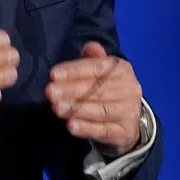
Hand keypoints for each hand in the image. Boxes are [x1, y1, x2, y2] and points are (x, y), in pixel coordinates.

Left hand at [46, 41, 143, 156]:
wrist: (128, 122)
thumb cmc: (108, 91)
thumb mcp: (103, 72)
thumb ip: (93, 59)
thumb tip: (89, 46)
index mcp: (122, 70)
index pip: (96, 67)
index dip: (74, 71)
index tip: (53, 74)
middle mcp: (129, 89)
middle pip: (97, 89)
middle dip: (71, 90)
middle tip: (50, 92)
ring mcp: (129, 112)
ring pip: (101, 110)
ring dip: (77, 109)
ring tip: (57, 108)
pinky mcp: (126, 132)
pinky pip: (104, 131)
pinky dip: (87, 128)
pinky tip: (71, 126)